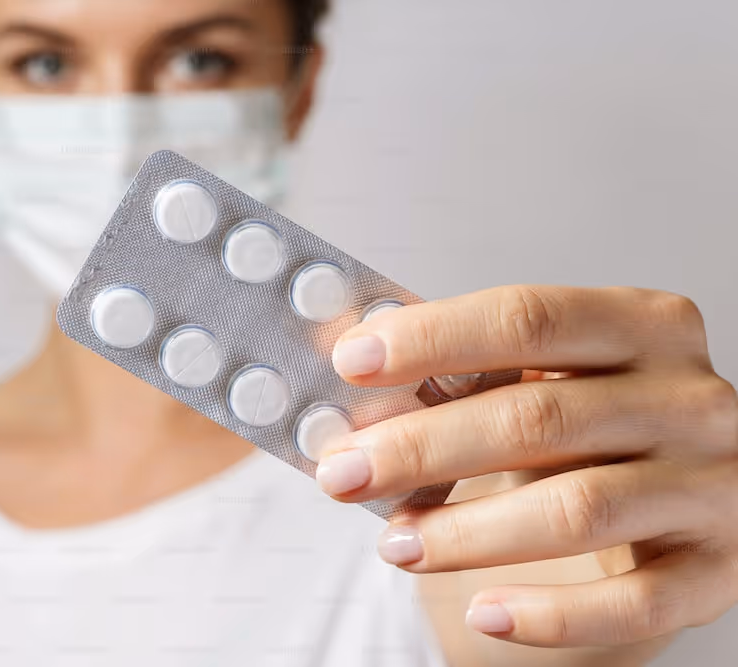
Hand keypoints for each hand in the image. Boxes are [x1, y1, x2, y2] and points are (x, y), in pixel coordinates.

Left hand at [318, 286, 737, 648]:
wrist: (673, 497)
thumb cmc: (587, 429)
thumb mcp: (535, 377)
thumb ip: (456, 365)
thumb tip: (345, 352)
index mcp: (641, 327)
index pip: (528, 319)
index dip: (433, 339)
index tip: (352, 363)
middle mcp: (688, 399)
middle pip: (538, 417)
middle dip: (423, 447)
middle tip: (344, 470)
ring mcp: (711, 486)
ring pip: (577, 509)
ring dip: (468, 532)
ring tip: (396, 542)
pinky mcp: (717, 571)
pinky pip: (632, 604)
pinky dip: (549, 615)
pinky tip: (484, 612)